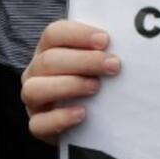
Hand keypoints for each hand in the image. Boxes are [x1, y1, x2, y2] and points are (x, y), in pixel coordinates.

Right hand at [21, 20, 119, 144]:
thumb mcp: (94, 61)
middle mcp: (35, 72)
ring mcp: (32, 100)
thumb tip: (127, 41)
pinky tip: (82, 113)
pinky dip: (60, 118)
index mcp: (48, 49)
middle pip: (48, 60)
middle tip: (113, 65)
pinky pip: (38, 124)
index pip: (54, 33)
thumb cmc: (92, 79)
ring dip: (69, 86)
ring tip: (96, 87)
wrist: (86, 120)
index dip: (79, 34)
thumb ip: (102, 50)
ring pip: (35, 89)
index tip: (105, 40)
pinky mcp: (37, 125)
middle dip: (84, 61)